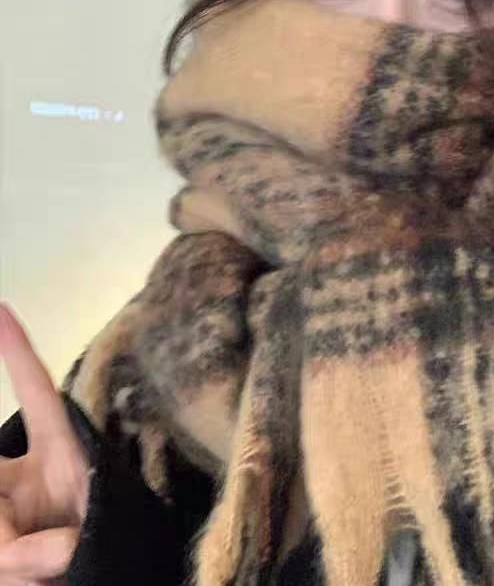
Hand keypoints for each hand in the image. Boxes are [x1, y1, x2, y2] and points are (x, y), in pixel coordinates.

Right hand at [0, 304, 89, 585]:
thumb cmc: (108, 556)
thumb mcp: (88, 549)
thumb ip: (52, 550)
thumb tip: (23, 552)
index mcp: (62, 452)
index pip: (36, 391)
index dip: (17, 351)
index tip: (2, 308)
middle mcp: (26, 472)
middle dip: (5, 520)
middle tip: (21, 548)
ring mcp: (7, 503)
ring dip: (8, 549)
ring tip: (30, 566)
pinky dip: (6, 560)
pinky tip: (19, 567)